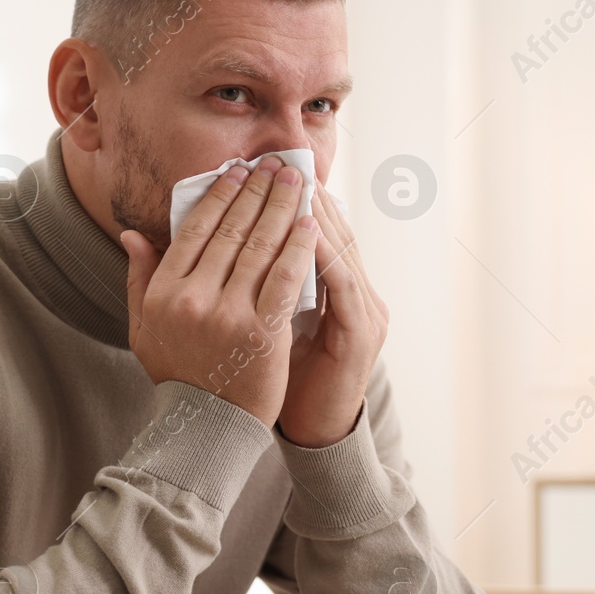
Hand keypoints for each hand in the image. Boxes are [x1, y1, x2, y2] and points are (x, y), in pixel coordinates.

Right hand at [120, 156, 319, 429]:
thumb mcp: (144, 327)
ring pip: (260, 247)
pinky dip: (298, 248)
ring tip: (297, 181)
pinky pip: (285, 279)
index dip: (221, 195)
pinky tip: (310, 223)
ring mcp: (228, 315)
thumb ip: (140, 278)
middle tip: (275, 163)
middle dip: (257, 190)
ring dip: (281, 207)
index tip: (239, 170)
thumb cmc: (178, 374)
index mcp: (164, 292)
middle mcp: (193, 299)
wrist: (207, 425)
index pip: (196, 229)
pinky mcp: (262, 332)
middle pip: (232, 231)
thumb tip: (132, 234)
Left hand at [277, 183, 388, 447]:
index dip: (292, 200)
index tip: (261, 170)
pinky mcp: (361, 333)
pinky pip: (343, 285)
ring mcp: (365, 310)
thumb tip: (229, 247)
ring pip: (342, 248)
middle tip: (277, 163)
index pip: (318, 231)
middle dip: (304, 195)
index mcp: (339, 288)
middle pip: (334, 230)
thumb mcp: (273, 322)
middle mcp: (358, 292)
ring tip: (289, 184)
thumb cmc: (287, 378)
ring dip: (317, 214)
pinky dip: (323, 255)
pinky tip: (300, 233)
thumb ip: (261, 284)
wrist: (315, 430)